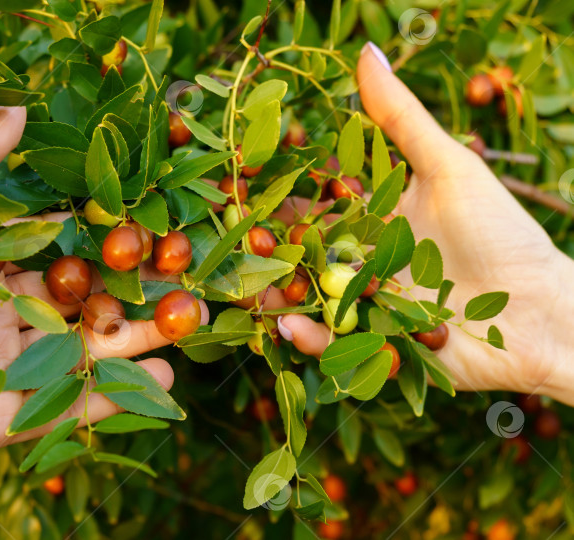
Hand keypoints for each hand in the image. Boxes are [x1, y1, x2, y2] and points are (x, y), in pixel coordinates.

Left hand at [0, 108, 206, 493]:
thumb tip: (17, 108)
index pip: (49, 242)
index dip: (98, 230)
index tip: (149, 215)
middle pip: (75, 296)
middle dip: (131, 283)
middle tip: (185, 267)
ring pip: (82, 348)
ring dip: (138, 335)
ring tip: (194, 318)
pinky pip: (67, 407)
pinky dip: (115, 397)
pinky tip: (166, 380)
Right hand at [275, 44, 573, 405]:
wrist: (541, 312)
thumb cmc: (502, 234)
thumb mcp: (449, 167)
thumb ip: (401, 119)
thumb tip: (364, 53)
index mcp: (375, 214)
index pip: (314, 198)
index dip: (278, 189)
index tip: (243, 176)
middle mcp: (362, 256)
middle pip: (300, 249)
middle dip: (265, 245)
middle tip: (231, 236)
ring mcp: (365, 301)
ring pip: (307, 295)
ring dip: (275, 294)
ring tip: (247, 290)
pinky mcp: (374, 343)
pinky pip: (333, 340)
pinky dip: (309, 336)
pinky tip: (289, 326)